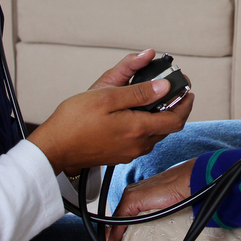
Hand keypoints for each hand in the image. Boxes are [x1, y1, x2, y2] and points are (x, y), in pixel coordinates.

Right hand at [28, 51, 193, 173]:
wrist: (53, 148)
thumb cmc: (74, 122)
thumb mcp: (107, 96)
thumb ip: (139, 92)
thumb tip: (163, 85)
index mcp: (138, 129)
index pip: (176, 119)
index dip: (186, 103)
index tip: (187, 89)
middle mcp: (138, 145)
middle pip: (169, 127)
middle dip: (175, 107)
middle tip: (172, 90)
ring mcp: (129, 152)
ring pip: (156, 134)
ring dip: (160, 117)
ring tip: (154, 98)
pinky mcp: (119, 155)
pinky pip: (142, 140)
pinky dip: (146, 125)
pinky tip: (135, 113)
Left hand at [103, 160, 194, 240]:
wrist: (187, 182)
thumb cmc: (180, 195)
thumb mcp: (161, 212)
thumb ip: (150, 219)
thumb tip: (151, 235)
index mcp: (135, 198)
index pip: (119, 222)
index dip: (114, 239)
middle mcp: (129, 196)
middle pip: (113, 224)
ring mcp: (129, 197)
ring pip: (113, 225)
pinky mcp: (132, 199)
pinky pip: (119, 224)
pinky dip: (114, 238)